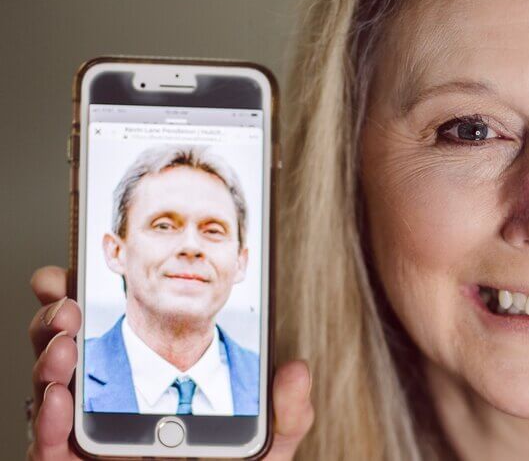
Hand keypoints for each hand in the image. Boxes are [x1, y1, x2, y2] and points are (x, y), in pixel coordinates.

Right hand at [27, 266, 314, 459]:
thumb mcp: (266, 450)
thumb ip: (284, 415)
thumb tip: (295, 370)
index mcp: (150, 389)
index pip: (114, 335)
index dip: (92, 299)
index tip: (85, 272)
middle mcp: (111, 410)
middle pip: (70, 354)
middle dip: (60, 318)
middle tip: (69, 301)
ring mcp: (89, 442)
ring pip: (49, 393)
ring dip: (49, 359)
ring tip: (67, 341)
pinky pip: (48, 450)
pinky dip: (47, 422)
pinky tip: (59, 398)